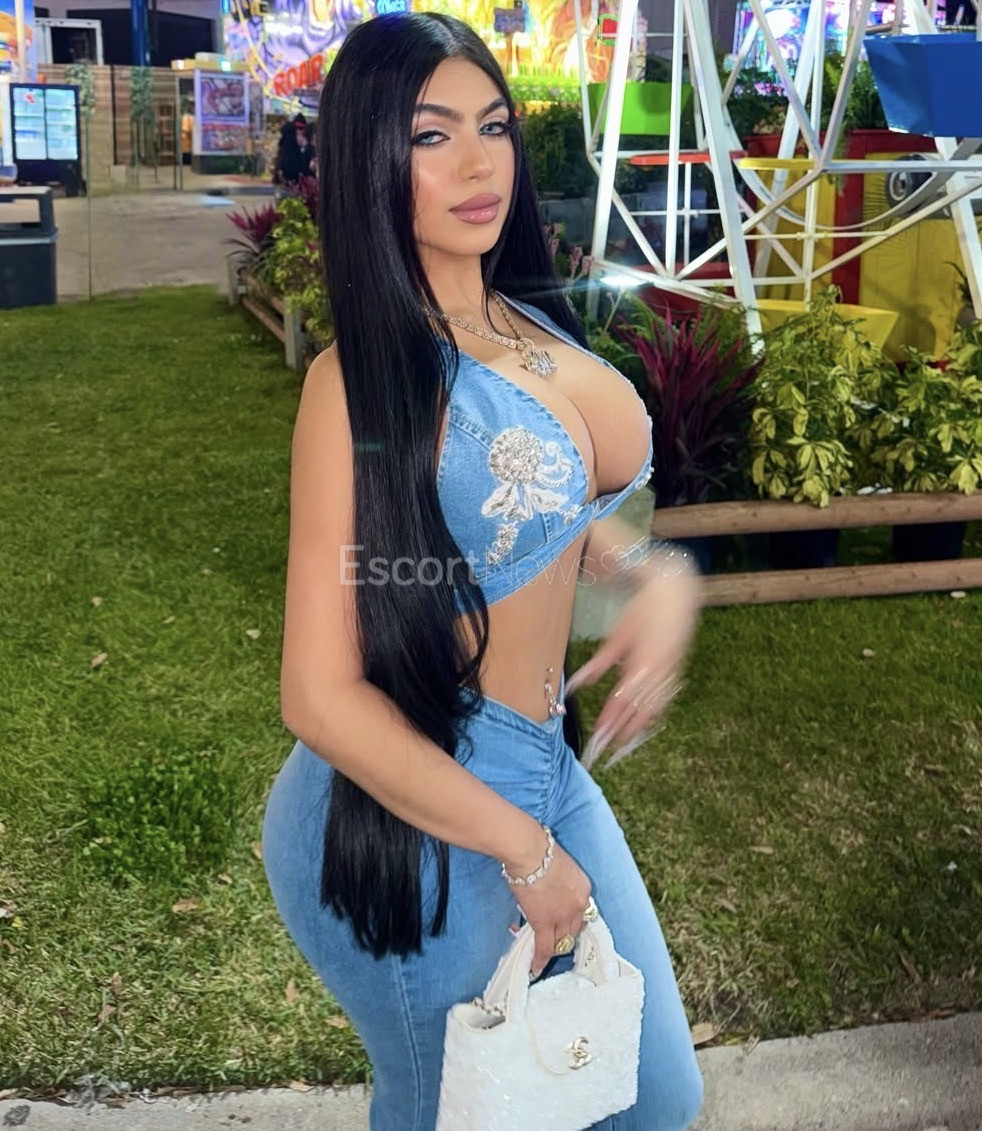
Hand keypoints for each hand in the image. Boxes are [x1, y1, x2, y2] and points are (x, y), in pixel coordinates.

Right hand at [503, 836, 592, 978]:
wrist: (531, 852)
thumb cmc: (540, 850)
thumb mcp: (559, 866)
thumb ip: (558, 881)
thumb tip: (546, 889)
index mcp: (583, 888)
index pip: (582, 912)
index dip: (571, 918)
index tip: (564, 921)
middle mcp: (578, 905)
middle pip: (575, 928)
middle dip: (564, 934)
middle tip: (553, 936)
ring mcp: (563, 916)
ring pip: (561, 940)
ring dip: (553, 947)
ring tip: (545, 953)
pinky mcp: (545, 923)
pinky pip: (544, 947)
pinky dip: (540, 960)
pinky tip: (534, 968)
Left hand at [567, 567, 700, 769]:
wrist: (677, 593)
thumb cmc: (643, 610)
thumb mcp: (619, 633)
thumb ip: (600, 661)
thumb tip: (578, 683)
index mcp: (644, 659)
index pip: (624, 697)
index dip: (611, 718)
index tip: (600, 734)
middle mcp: (660, 669)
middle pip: (639, 707)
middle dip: (623, 728)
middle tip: (608, 747)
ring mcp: (672, 670)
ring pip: (655, 706)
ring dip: (639, 726)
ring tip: (624, 744)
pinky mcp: (677, 668)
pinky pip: (665, 697)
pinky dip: (654, 713)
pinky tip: (644, 724)